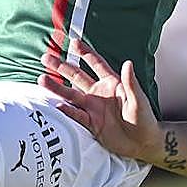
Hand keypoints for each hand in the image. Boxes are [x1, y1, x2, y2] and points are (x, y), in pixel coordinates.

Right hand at [39, 40, 159, 161]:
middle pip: (77, 76)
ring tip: (42, 79)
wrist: (142, 144)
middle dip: (62, 66)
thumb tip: (128, 64)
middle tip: (46, 57)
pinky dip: (67, 111)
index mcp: (112, 83)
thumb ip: (131, 83)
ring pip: (71, 95)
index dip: (85, 53)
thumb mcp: (139, 101)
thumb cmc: (144, 120)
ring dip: (57, 88)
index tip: (73, 42)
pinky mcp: (92, 123)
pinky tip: (57, 105)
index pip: (96, 64)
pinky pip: (76, 115)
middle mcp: (99, 93)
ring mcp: (94, 108)